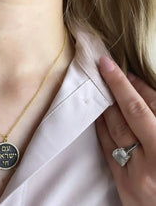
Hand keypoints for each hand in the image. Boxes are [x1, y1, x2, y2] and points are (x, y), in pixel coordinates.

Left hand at [96, 57, 155, 205]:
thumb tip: (146, 97)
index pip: (154, 106)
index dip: (140, 86)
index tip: (127, 71)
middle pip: (134, 113)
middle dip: (118, 86)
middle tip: (106, 68)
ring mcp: (137, 171)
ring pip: (117, 128)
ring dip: (108, 105)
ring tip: (101, 87)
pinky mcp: (123, 182)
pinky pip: (107, 148)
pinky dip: (102, 127)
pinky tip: (99, 115)